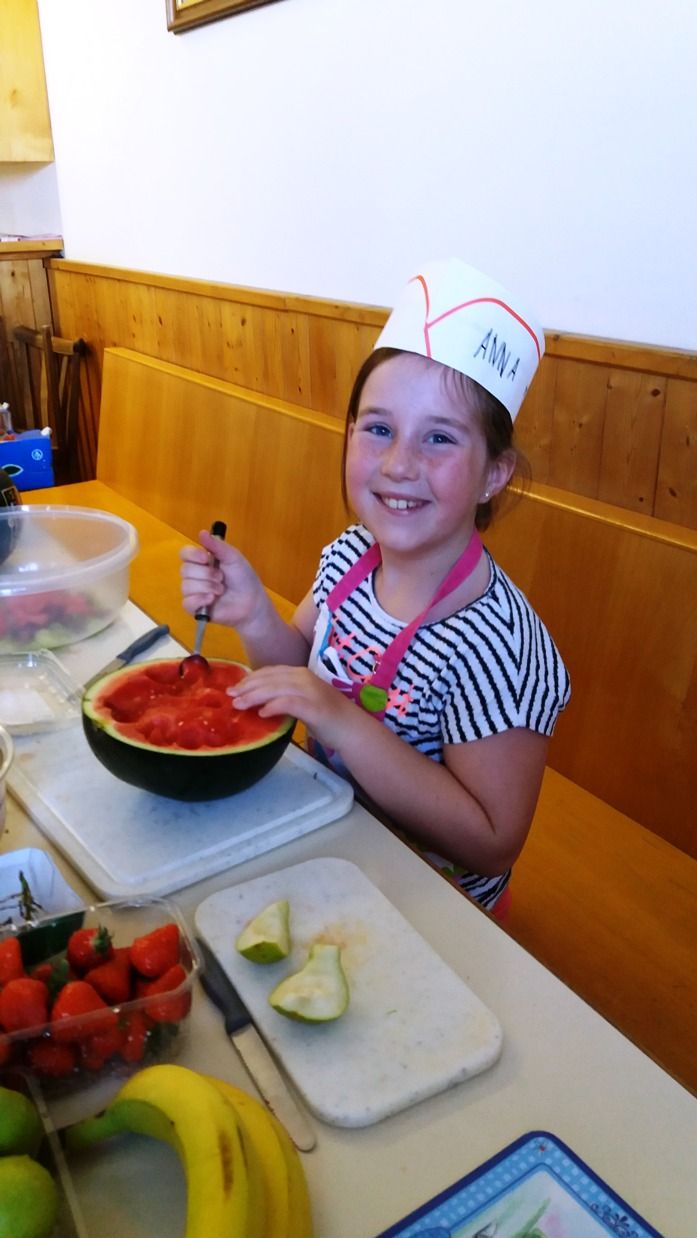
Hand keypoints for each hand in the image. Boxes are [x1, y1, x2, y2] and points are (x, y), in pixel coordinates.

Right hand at [180, 530, 266, 630]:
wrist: (251, 602)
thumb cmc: (243, 578)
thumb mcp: (233, 557)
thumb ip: (217, 545)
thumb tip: (202, 532)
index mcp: (202, 561)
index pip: (184, 553)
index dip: (192, 555)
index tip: (206, 558)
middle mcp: (194, 575)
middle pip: (185, 570)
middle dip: (206, 574)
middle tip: (221, 578)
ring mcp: (193, 592)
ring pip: (186, 586)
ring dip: (208, 587)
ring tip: (221, 590)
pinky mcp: (195, 608)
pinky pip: (187, 603)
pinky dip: (200, 600)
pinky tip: (212, 600)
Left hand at [230, 666, 352, 750]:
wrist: (352, 729)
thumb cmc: (326, 717)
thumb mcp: (302, 701)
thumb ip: (284, 697)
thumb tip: (258, 703)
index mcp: (300, 674)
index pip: (270, 672)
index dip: (250, 678)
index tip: (234, 687)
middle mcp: (304, 678)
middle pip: (270, 678)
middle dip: (247, 686)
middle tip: (230, 696)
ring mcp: (310, 691)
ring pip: (276, 688)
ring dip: (255, 696)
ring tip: (239, 704)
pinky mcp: (314, 707)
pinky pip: (289, 703)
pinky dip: (274, 706)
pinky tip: (262, 713)